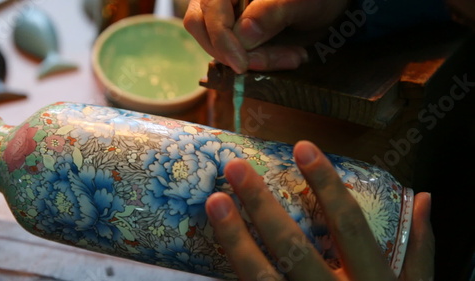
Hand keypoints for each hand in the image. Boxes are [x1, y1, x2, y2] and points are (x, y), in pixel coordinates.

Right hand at [184, 0, 349, 72]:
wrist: (331, 7)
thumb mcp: (301, 0)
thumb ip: (271, 11)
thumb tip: (242, 34)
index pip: (207, 11)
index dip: (222, 40)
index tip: (242, 65)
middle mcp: (222, 0)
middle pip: (202, 29)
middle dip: (235, 53)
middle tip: (272, 62)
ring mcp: (228, 18)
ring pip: (220, 49)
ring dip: (256, 60)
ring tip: (294, 56)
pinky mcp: (239, 38)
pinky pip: (237, 57)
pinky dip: (263, 63)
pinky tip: (290, 57)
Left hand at [205, 141, 433, 280]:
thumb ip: (421, 249)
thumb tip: (425, 198)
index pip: (348, 223)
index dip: (326, 183)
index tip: (302, 147)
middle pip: (294, 247)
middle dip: (263, 205)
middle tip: (235, 168)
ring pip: (262, 277)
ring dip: (235, 239)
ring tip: (214, 203)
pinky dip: (232, 277)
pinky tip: (213, 253)